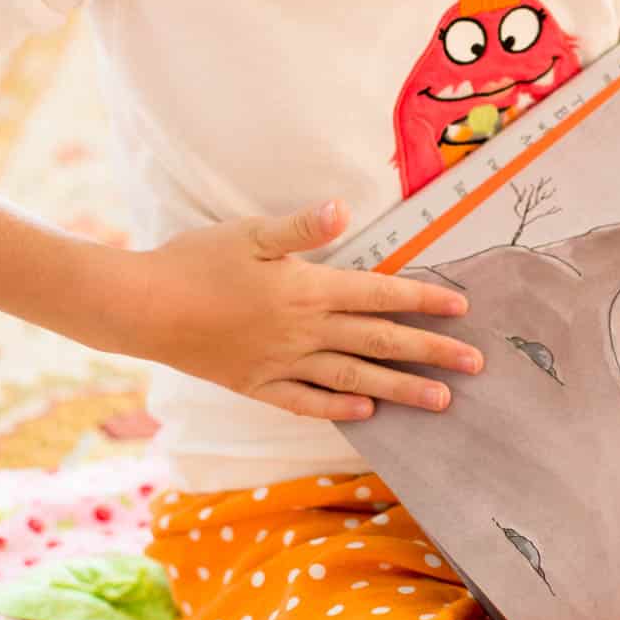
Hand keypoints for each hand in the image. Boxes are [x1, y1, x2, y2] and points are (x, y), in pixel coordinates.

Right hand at [130, 198, 482, 420]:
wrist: (141, 308)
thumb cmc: (195, 261)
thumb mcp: (249, 233)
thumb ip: (301, 227)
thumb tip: (342, 208)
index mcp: (308, 290)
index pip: (380, 295)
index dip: (424, 300)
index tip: (463, 309)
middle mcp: (303, 332)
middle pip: (380, 341)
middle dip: (432, 352)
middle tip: (478, 365)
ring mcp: (281, 364)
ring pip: (355, 377)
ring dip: (402, 389)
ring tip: (442, 401)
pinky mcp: (256, 385)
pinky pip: (307, 401)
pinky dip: (339, 406)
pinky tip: (366, 411)